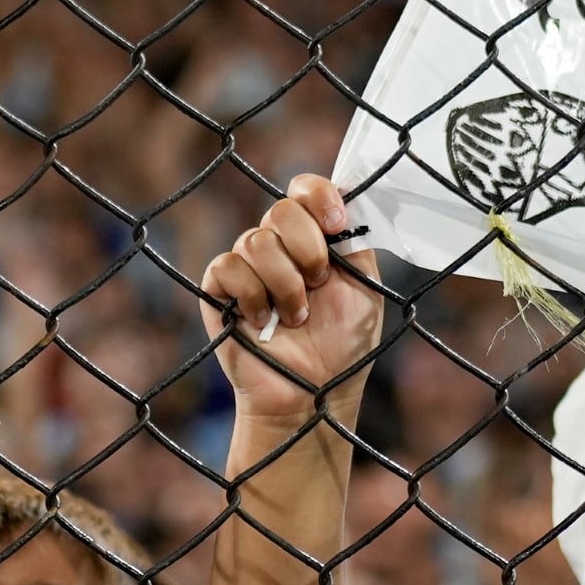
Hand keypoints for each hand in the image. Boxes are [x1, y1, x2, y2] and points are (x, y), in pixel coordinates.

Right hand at [200, 175, 383, 437]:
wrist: (313, 395)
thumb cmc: (343, 346)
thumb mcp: (366, 289)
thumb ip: (355, 243)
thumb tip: (348, 202)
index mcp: (315, 238)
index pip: (306, 190)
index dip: (319, 196)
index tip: (337, 224)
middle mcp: (279, 245)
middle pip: (281, 210)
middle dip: (308, 248)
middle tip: (319, 284)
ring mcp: (247, 265)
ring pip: (256, 241)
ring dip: (285, 284)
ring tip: (296, 318)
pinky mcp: (218, 288)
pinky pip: (229, 267)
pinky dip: (253, 296)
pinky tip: (263, 322)